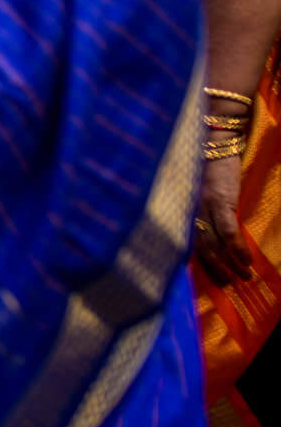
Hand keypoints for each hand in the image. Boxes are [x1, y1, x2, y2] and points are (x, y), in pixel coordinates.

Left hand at [194, 152, 254, 282]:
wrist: (213, 142)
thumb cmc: (202, 165)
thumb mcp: (192, 190)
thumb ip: (194, 210)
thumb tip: (203, 232)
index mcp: (180, 209)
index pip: (184, 241)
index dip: (196, 261)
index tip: (206, 276)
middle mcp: (187, 210)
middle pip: (199, 248)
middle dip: (214, 268)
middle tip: (226, 284)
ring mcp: (203, 206)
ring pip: (215, 244)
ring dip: (230, 264)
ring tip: (242, 277)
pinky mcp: (220, 200)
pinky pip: (229, 231)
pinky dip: (238, 249)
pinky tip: (247, 260)